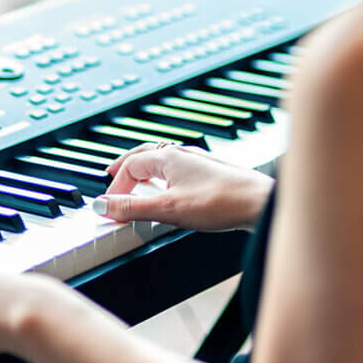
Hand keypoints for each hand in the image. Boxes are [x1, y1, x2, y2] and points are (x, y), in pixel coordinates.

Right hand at [101, 143, 273, 230]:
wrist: (260, 203)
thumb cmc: (221, 202)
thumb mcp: (168, 209)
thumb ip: (133, 208)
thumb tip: (103, 206)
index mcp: (168, 157)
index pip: (130, 165)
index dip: (115, 186)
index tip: (108, 206)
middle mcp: (182, 155)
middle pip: (144, 154)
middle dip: (125, 165)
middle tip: (110, 174)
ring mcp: (198, 163)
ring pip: (163, 160)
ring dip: (145, 169)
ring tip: (137, 180)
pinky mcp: (211, 175)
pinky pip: (179, 169)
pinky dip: (164, 176)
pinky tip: (171, 189)